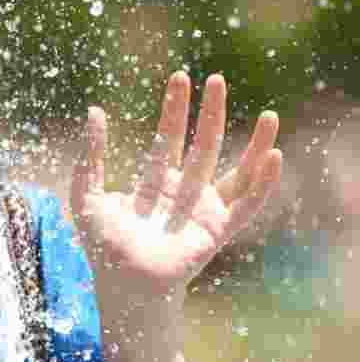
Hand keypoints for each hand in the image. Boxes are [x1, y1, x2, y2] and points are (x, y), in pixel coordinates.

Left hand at [70, 72, 282, 309]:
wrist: (122, 285)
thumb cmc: (102, 246)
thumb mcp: (87, 194)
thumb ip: (90, 157)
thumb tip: (95, 111)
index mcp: (155, 181)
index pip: (168, 136)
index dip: (175, 108)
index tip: (180, 76)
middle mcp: (183, 192)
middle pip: (202, 144)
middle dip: (210, 112)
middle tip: (216, 79)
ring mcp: (204, 210)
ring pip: (236, 170)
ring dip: (254, 143)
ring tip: (271, 115)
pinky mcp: (218, 231)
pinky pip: (246, 204)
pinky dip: (262, 182)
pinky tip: (273, 157)